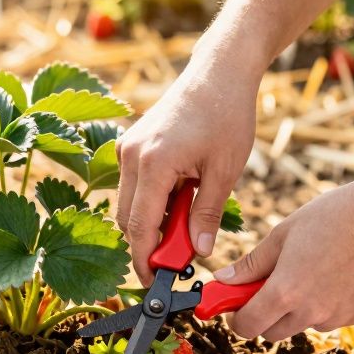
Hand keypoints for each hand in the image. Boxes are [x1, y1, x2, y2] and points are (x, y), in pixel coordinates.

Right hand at [116, 60, 257, 283]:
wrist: (219, 71)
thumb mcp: (225, 170)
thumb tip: (200, 252)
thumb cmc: (227, 114)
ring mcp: (127, 147)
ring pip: (129, 204)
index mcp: (153, 163)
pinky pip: (133, 185)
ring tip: (187, 223)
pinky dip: (152, 202)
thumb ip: (207, 214)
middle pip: (127, 220)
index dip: (145, 260)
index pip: (139, 227)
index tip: (155, 282)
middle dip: (149, 245)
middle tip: (178, 261)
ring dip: (152, 222)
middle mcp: (131, 155)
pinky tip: (181, 199)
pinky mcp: (131, 144)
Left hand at [214, 175, 353, 339]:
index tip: (236, 307)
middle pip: (272, 332)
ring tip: (309, 270)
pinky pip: (329, 318)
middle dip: (263, 316)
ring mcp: (338, 316)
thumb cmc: (331, 217)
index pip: (248, 326)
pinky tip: (334, 274)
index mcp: (286, 291)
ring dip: (295, 310)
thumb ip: (250, 264)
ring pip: (302, 325)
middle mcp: (311, 312)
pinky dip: (323, 305)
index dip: (237, 319)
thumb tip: (223, 281)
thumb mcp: (282, 235)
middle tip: (267, 287)